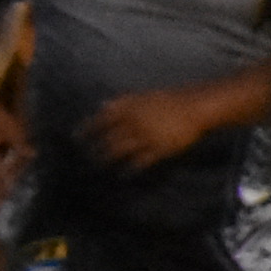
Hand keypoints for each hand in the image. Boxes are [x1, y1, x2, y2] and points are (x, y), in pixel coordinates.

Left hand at [80, 84, 232, 174]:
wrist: (195, 107)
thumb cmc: (167, 101)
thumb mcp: (143, 96)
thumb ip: (121, 103)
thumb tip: (101, 106)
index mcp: (130, 107)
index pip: (101, 119)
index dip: (87, 129)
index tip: (75, 137)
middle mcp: (135, 121)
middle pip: (108, 138)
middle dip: (94, 148)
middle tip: (85, 156)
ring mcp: (147, 135)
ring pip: (120, 150)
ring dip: (107, 159)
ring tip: (98, 165)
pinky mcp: (160, 148)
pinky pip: (141, 161)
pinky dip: (130, 168)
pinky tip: (124, 174)